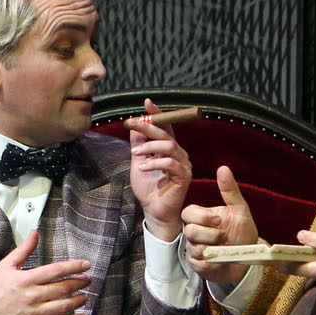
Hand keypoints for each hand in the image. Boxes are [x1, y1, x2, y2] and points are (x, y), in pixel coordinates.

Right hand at [0, 229, 91, 314]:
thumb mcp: (6, 265)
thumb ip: (23, 249)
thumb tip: (34, 233)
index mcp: (26, 279)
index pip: (55, 270)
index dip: (74, 266)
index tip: (85, 265)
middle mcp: (32, 295)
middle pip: (63, 288)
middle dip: (80, 283)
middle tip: (87, 280)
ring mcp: (33, 312)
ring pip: (63, 306)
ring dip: (78, 300)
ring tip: (85, 297)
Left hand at [127, 98, 191, 240]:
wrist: (154, 212)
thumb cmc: (148, 189)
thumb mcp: (138, 163)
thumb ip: (138, 145)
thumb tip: (134, 126)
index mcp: (169, 149)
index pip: (166, 127)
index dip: (157, 114)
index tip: (147, 102)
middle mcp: (179, 154)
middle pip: (166, 133)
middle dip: (148, 126)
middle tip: (132, 123)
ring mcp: (183, 165)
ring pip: (169, 146)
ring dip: (149, 146)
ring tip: (135, 154)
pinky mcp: (184, 176)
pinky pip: (170, 163)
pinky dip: (154, 162)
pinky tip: (142, 167)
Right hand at [181, 166, 259, 284]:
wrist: (248, 259)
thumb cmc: (242, 232)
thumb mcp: (240, 210)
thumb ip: (230, 191)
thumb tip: (223, 168)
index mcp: (201, 217)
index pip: (189, 212)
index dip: (203, 216)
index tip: (219, 220)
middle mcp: (194, 233)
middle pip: (190, 230)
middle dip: (210, 233)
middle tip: (224, 235)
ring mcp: (194, 249)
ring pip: (194, 247)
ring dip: (214, 247)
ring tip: (225, 247)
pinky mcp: (198, 265)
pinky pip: (199, 262)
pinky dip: (213, 261)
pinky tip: (221, 259)